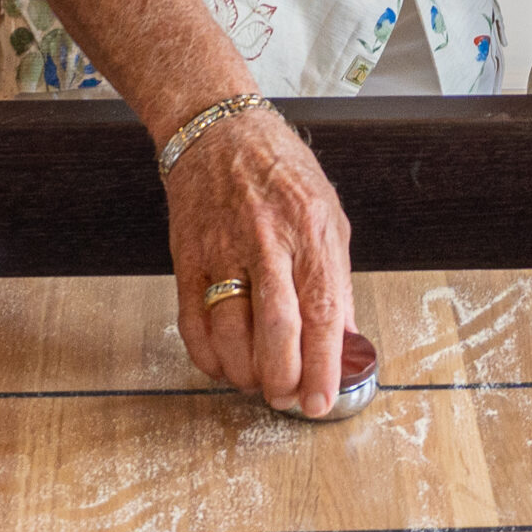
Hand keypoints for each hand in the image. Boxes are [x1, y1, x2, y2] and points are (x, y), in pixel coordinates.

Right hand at [165, 107, 354, 415]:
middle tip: (288, 397)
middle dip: (284, 380)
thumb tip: (345, 339)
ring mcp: (222, 250)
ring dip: (246, 374)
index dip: (324, 366)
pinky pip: (192, 324)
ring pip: (230, 335)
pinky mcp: (187, 258)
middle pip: (276, 330)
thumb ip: (336, 278)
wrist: (218, 130)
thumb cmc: (278, 169)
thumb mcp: (328, 213)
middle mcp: (266, 241)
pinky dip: (208, 358)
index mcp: (310, 229)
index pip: (322, 311)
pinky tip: (224, 363)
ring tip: (260, 381)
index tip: (322, 401)